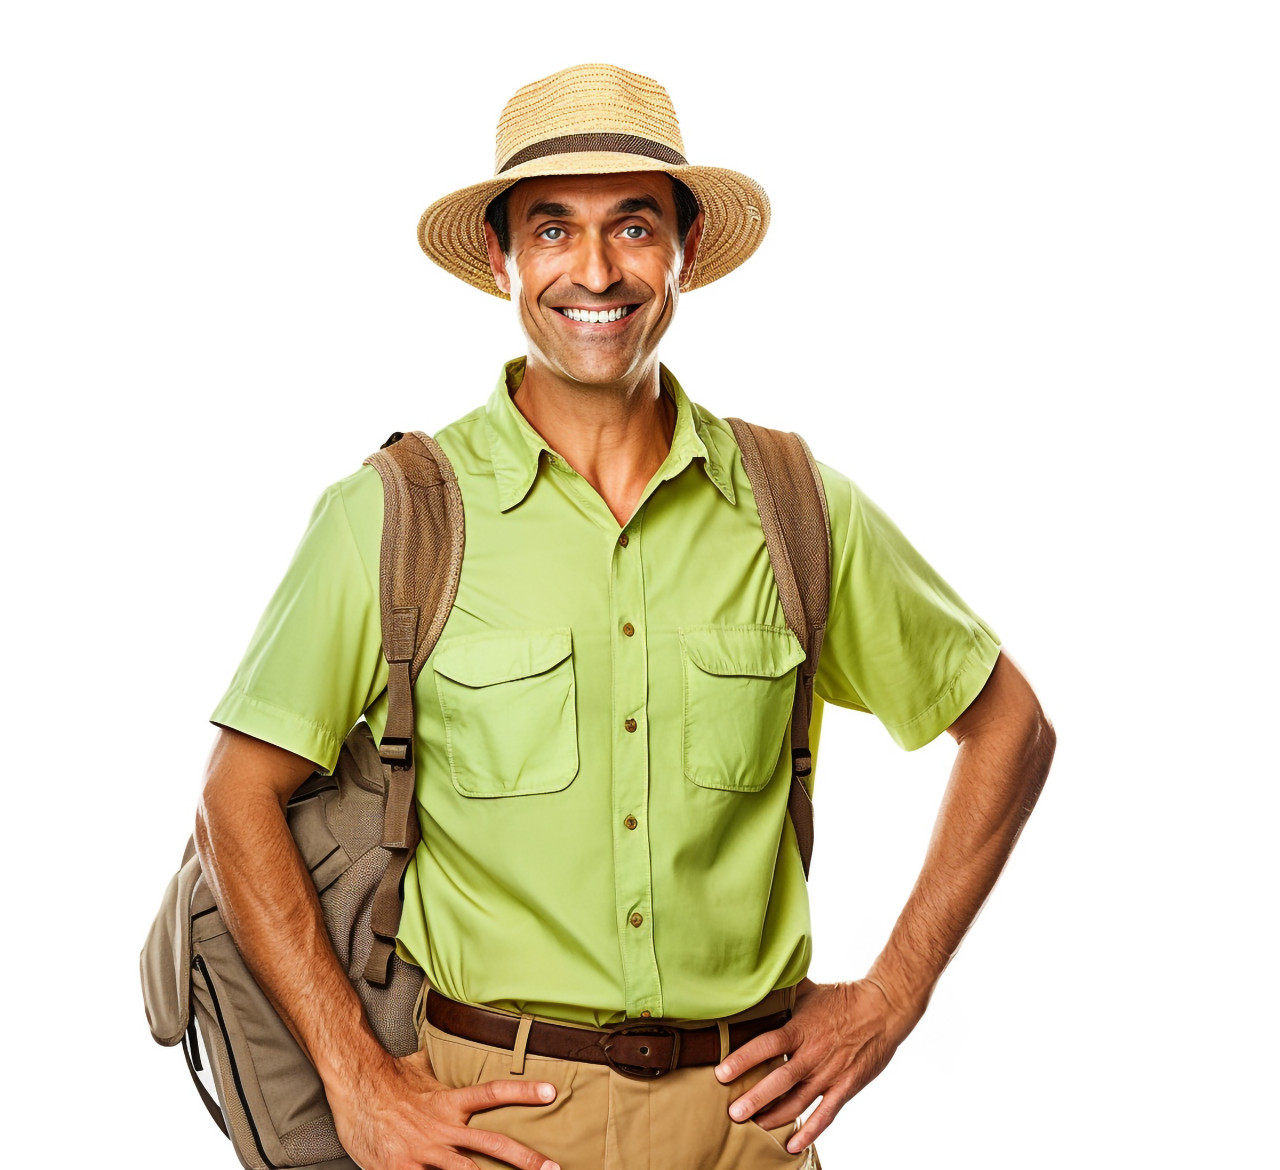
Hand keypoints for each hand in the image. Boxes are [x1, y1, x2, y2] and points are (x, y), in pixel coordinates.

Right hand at [330, 1047, 561, 1169]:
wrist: (354, 1089)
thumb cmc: (387, 1081)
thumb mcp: (420, 1070)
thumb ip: (440, 1068)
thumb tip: (449, 1045)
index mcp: (450, 1102)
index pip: (493, 1092)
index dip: (524, 1091)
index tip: (551, 1091)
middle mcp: (443, 1129)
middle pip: (493, 1144)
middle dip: (527, 1160)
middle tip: (554, 1168)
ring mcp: (425, 1153)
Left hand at [713, 976, 922, 1154]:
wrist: (882, 1009)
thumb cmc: (842, 997)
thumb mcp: (808, 989)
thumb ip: (782, 991)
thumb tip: (756, 981)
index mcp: (801, 1028)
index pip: (767, 1044)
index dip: (744, 1059)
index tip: (722, 1072)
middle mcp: (813, 1054)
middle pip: (780, 1079)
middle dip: (755, 1098)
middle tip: (733, 1113)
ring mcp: (830, 1073)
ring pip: (798, 1101)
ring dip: (775, 1116)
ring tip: (754, 1125)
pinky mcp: (846, 1087)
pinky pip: (825, 1114)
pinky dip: (810, 1132)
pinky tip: (792, 1145)